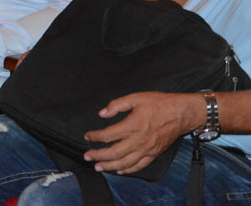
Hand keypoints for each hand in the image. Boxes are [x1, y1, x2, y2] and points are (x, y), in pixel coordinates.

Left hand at [83, 92, 201, 173]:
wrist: (182, 113)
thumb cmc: (160, 104)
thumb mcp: (135, 98)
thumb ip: (116, 105)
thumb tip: (102, 113)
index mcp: (131, 126)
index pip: (107, 135)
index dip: (95, 137)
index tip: (88, 136)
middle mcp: (138, 141)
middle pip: (113, 153)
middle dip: (98, 156)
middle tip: (87, 157)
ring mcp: (147, 149)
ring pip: (125, 163)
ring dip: (110, 166)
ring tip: (98, 167)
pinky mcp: (154, 153)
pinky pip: (139, 165)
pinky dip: (128, 170)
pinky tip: (120, 170)